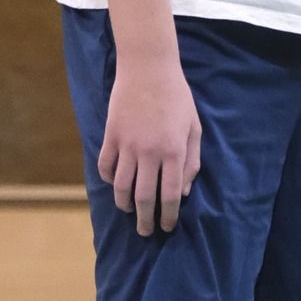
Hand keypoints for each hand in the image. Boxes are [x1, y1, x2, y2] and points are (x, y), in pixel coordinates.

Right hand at [98, 57, 201, 236]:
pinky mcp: (111, 136)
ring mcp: (127, 145)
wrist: (149, 69)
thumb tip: (184, 191)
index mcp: (174, 152)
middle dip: (145, 220)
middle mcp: (150, 153)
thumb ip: (192, 160)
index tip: (166, 227)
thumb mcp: (194, 127)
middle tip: (145, 231)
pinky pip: (106, 166)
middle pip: (144, 197)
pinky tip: (115, 184)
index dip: (168, 215)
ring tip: (128, 211)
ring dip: (124, 204)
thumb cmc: (177, 97)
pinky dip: (109, 180)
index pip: (170, 194)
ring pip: (121, 186)